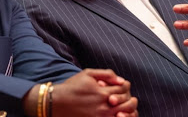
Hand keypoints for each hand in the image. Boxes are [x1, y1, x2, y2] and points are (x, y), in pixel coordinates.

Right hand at [23, 68, 137, 116]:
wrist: (57, 102)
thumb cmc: (72, 87)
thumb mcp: (88, 74)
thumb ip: (107, 74)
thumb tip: (122, 80)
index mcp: (103, 92)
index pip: (124, 88)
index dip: (126, 86)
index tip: (122, 86)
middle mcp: (104, 106)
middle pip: (127, 103)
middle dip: (130, 99)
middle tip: (128, 98)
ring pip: (124, 115)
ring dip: (128, 111)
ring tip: (125, 108)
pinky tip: (117, 114)